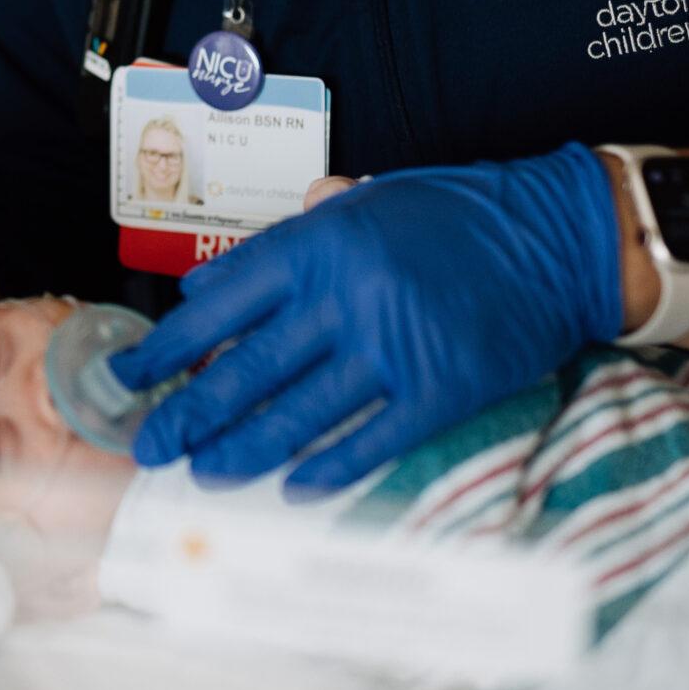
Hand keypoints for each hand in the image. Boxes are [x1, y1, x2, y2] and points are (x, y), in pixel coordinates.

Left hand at [108, 143, 620, 493]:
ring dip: (242, 450)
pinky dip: (328, 468)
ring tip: (202, 472)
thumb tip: (209, 285)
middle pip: (246, 369)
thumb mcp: (362, 203)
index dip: (169, 346)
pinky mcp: (439, 389)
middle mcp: (346, 296)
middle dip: (188, 414)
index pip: (221, 302)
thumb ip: (288, 242)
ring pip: (298, 415)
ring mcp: (393, 347)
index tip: (133, 374)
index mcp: (319, 243)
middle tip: (148, 444)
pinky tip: (292, 487)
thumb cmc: (452, 216)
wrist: (555, 237)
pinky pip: (370, 440)